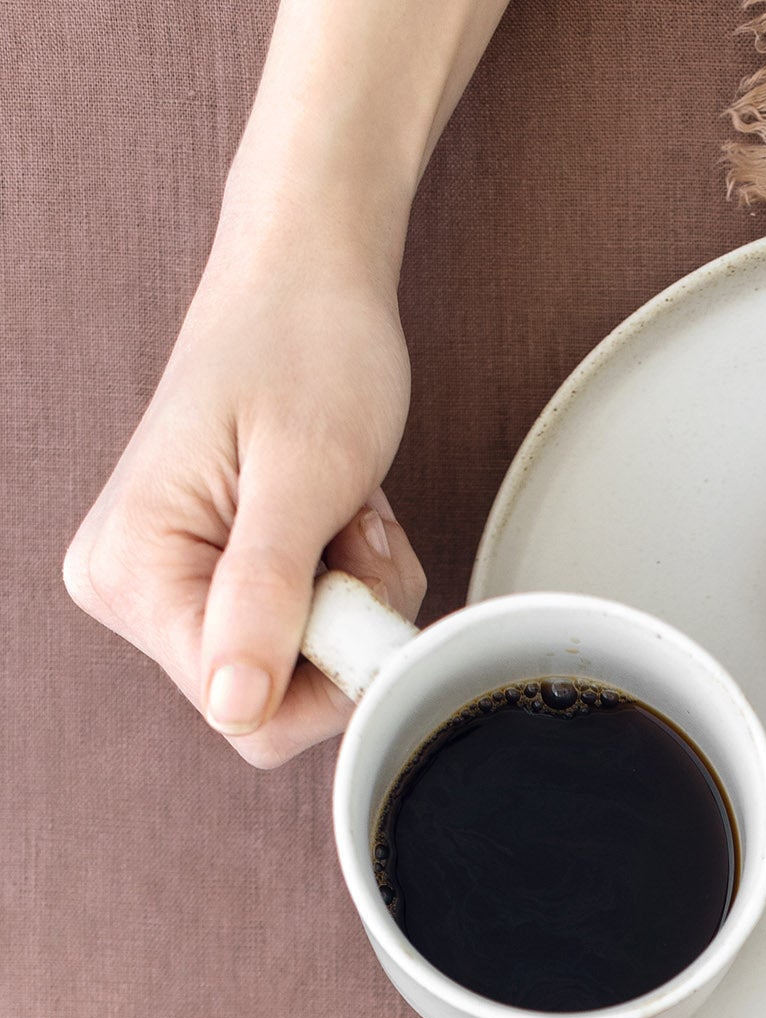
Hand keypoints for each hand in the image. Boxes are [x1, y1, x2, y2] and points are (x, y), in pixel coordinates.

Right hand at [64, 228, 422, 766]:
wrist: (306, 274)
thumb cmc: (306, 344)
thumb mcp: (303, 478)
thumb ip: (267, 600)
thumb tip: (235, 706)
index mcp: (131, 570)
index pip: (244, 716)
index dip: (328, 671)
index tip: (358, 579)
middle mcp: (128, 587)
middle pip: (271, 701)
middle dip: (342, 631)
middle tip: (354, 532)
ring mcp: (166, 583)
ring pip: (297, 671)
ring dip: (352, 603)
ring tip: (343, 513)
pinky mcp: (208, 576)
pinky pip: (301, 636)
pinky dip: (344, 588)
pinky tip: (334, 520)